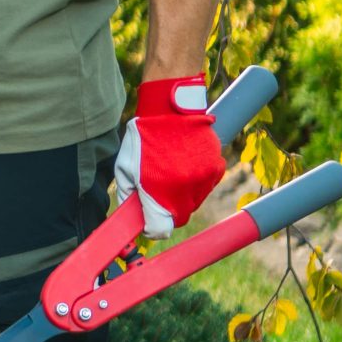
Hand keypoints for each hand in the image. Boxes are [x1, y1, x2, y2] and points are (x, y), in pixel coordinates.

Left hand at [114, 73, 224, 237]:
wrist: (170, 111)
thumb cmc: (142, 140)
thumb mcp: (125, 170)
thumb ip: (128, 199)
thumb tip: (131, 219)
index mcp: (160, 194)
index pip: (160, 230)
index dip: (152, 227)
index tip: (148, 220)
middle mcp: (185, 191)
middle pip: (179, 218)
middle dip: (167, 211)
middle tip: (157, 193)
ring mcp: (204, 180)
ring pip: (194, 203)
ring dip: (182, 195)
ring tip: (170, 171)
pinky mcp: (217, 169)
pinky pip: (206, 187)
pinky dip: (196, 182)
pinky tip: (184, 163)